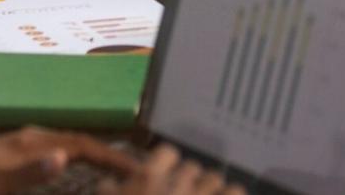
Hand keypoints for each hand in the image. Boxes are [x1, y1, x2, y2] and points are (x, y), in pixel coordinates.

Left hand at [0, 126, 137, 194]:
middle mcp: (30, 137)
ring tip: (111, 170)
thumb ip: (32, 172)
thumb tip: (67, 157)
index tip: (138, 168)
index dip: (112, 156)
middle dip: (108, 154)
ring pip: (67, 144)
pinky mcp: (10, 152)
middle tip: (134, 171)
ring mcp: (20, 143)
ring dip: (91, 155)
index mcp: (32, 142)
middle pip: (79, 141)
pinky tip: (70, 168)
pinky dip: (73, 157)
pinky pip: (54, 150)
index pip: (84, 145)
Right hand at [102, 143, 245, 194]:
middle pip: (192, 167)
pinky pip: (236, 191)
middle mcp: (179, 182)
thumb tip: (110, 183)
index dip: (167, 164)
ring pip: (215, 178)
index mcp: (149, 179)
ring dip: (210, 189)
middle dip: (188, 181)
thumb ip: (108, 192)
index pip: (167, 153)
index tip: (165, 177)